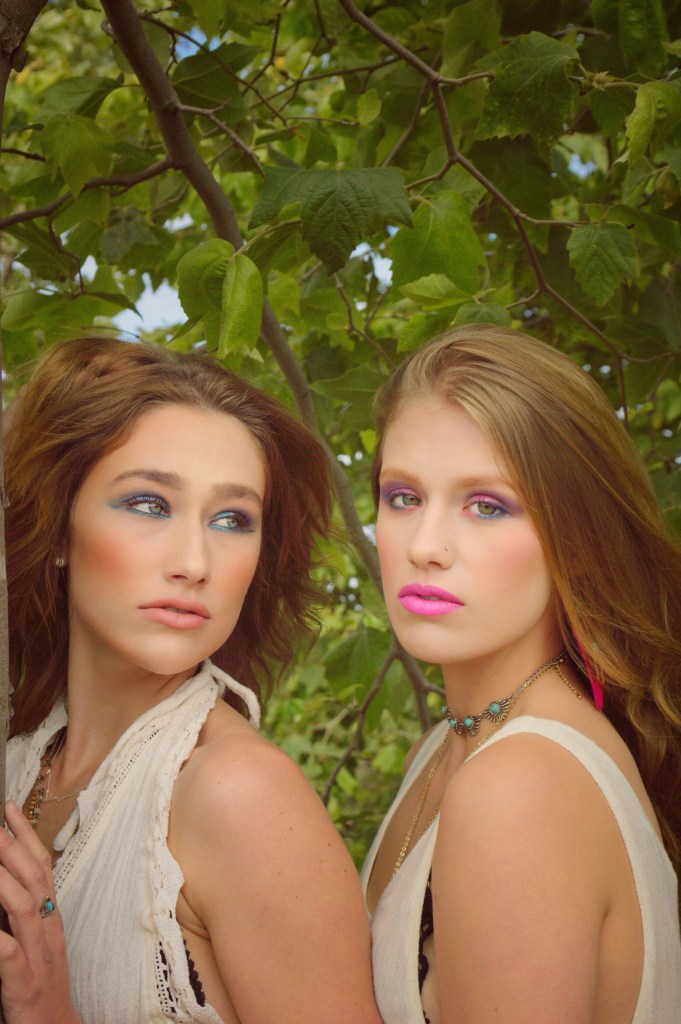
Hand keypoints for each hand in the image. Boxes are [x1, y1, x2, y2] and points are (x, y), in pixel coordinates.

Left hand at [0, 802, 79, 1023]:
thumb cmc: (37, 989)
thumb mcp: (30, 944)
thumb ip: (16, 915)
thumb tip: (2, 881)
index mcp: (50, 919)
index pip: (41, 867)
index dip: (26, 835)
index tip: (8, 808)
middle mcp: (48, 931)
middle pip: (35, 880)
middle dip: (13, 847)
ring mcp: (38, 957)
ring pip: (24, 909)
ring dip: (4, 879)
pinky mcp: (24, 983)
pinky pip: (8, 954)